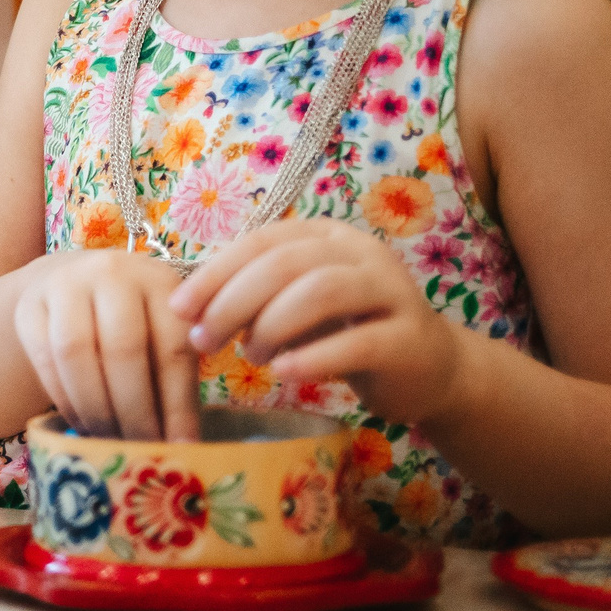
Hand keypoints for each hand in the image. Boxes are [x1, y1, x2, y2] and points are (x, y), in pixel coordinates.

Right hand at [13, 249, 201, 440]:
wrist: (77, 283)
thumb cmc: (135, 323)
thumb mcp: (164, 333)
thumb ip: (176, 375)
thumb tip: (185, 447)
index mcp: (160, 280)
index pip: (172, 347)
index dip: (178, 403)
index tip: (182, 447)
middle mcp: (111, 272)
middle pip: (123, 348)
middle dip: (134, 411)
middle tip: (140, 450)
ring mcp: (64, 284)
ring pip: (76, 353)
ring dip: (95, 408)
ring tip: (109, 441)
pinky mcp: (29, 305)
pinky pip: (44, 358)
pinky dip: (64, 399)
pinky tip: (81, 423)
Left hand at [170, 217, 465, 426]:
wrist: (431, 369)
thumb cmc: (349, 331)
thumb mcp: (298, 306)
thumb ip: (255, 298)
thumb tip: (192, 311)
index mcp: (328, 235)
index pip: (261, 242)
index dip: (215, 272)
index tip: (179, 308)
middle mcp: (363, 253)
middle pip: (285, 263)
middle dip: (233, 301)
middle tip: (204, 340)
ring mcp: (393, 292)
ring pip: (321, 292)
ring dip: (272, 326)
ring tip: (252, 358)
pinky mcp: (410, 339)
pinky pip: (356, 342)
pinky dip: (312, 357)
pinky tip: (284, 374)